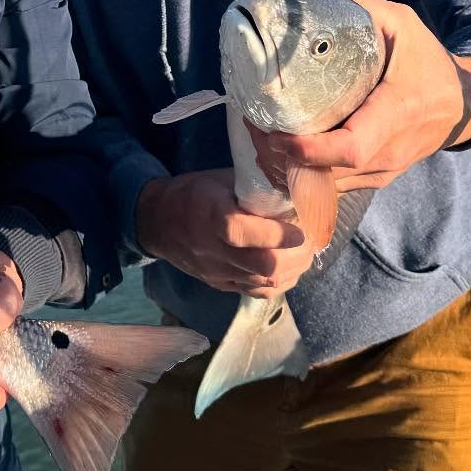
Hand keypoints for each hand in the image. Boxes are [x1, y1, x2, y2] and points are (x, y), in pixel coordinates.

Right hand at [135, 169, 310, 298]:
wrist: (159, 221)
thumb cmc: (195, 192)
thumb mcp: (222, 179)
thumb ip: (255, 187)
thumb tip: (295, 187)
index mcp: (209, 215)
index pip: (241, 233)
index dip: (275, 234)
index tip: (299, 229)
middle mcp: (211, 249)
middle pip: (259, 266)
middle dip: (294, 256)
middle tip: (311, 240)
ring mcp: (216, 272)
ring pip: (263, 283)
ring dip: (291, 270)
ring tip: (305, 253)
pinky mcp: (220, 285)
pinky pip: (256, 291)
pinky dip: (279, 282)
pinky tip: (290, 267)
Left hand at [248, 0, 470, 191]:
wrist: (464, 105)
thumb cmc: (431, 64)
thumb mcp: (407, 27)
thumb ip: (369, 11)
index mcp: (394, 115)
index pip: (349, 148)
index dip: (309, 149)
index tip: (275, 133)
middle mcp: (387, 152)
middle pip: (328, 172)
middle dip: (283, 157)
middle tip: (252, 128)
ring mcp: (382, 172)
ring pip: (328, 185)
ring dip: (289, 168)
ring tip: (259, 137)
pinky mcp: (376, 179)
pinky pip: (335, 186)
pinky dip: (305, 173)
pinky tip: (282, 151)